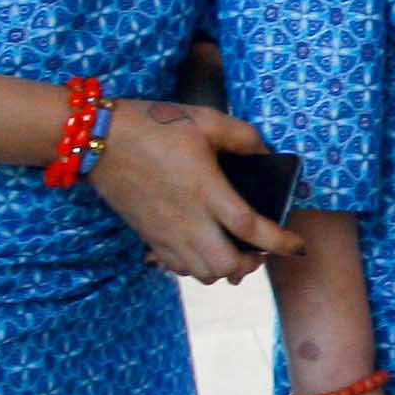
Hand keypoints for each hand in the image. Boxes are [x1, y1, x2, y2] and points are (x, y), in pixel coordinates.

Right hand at [84, 99, 298, 282]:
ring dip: (223, 270)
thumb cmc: (152, 126)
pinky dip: (195, 268)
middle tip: (259, 249)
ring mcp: (166, 233)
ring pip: (201, 274)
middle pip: (226, 266)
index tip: (297, 246)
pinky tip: (201, 249)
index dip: (280, 243)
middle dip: (250, 265)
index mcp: (207, 192)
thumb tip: (265, 151)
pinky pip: (176, 268)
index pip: (251, 230)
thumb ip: (242, 136)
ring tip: (232, 251)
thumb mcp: (204, 120)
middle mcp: (188, 221)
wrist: (97, 140)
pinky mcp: (148, 236)